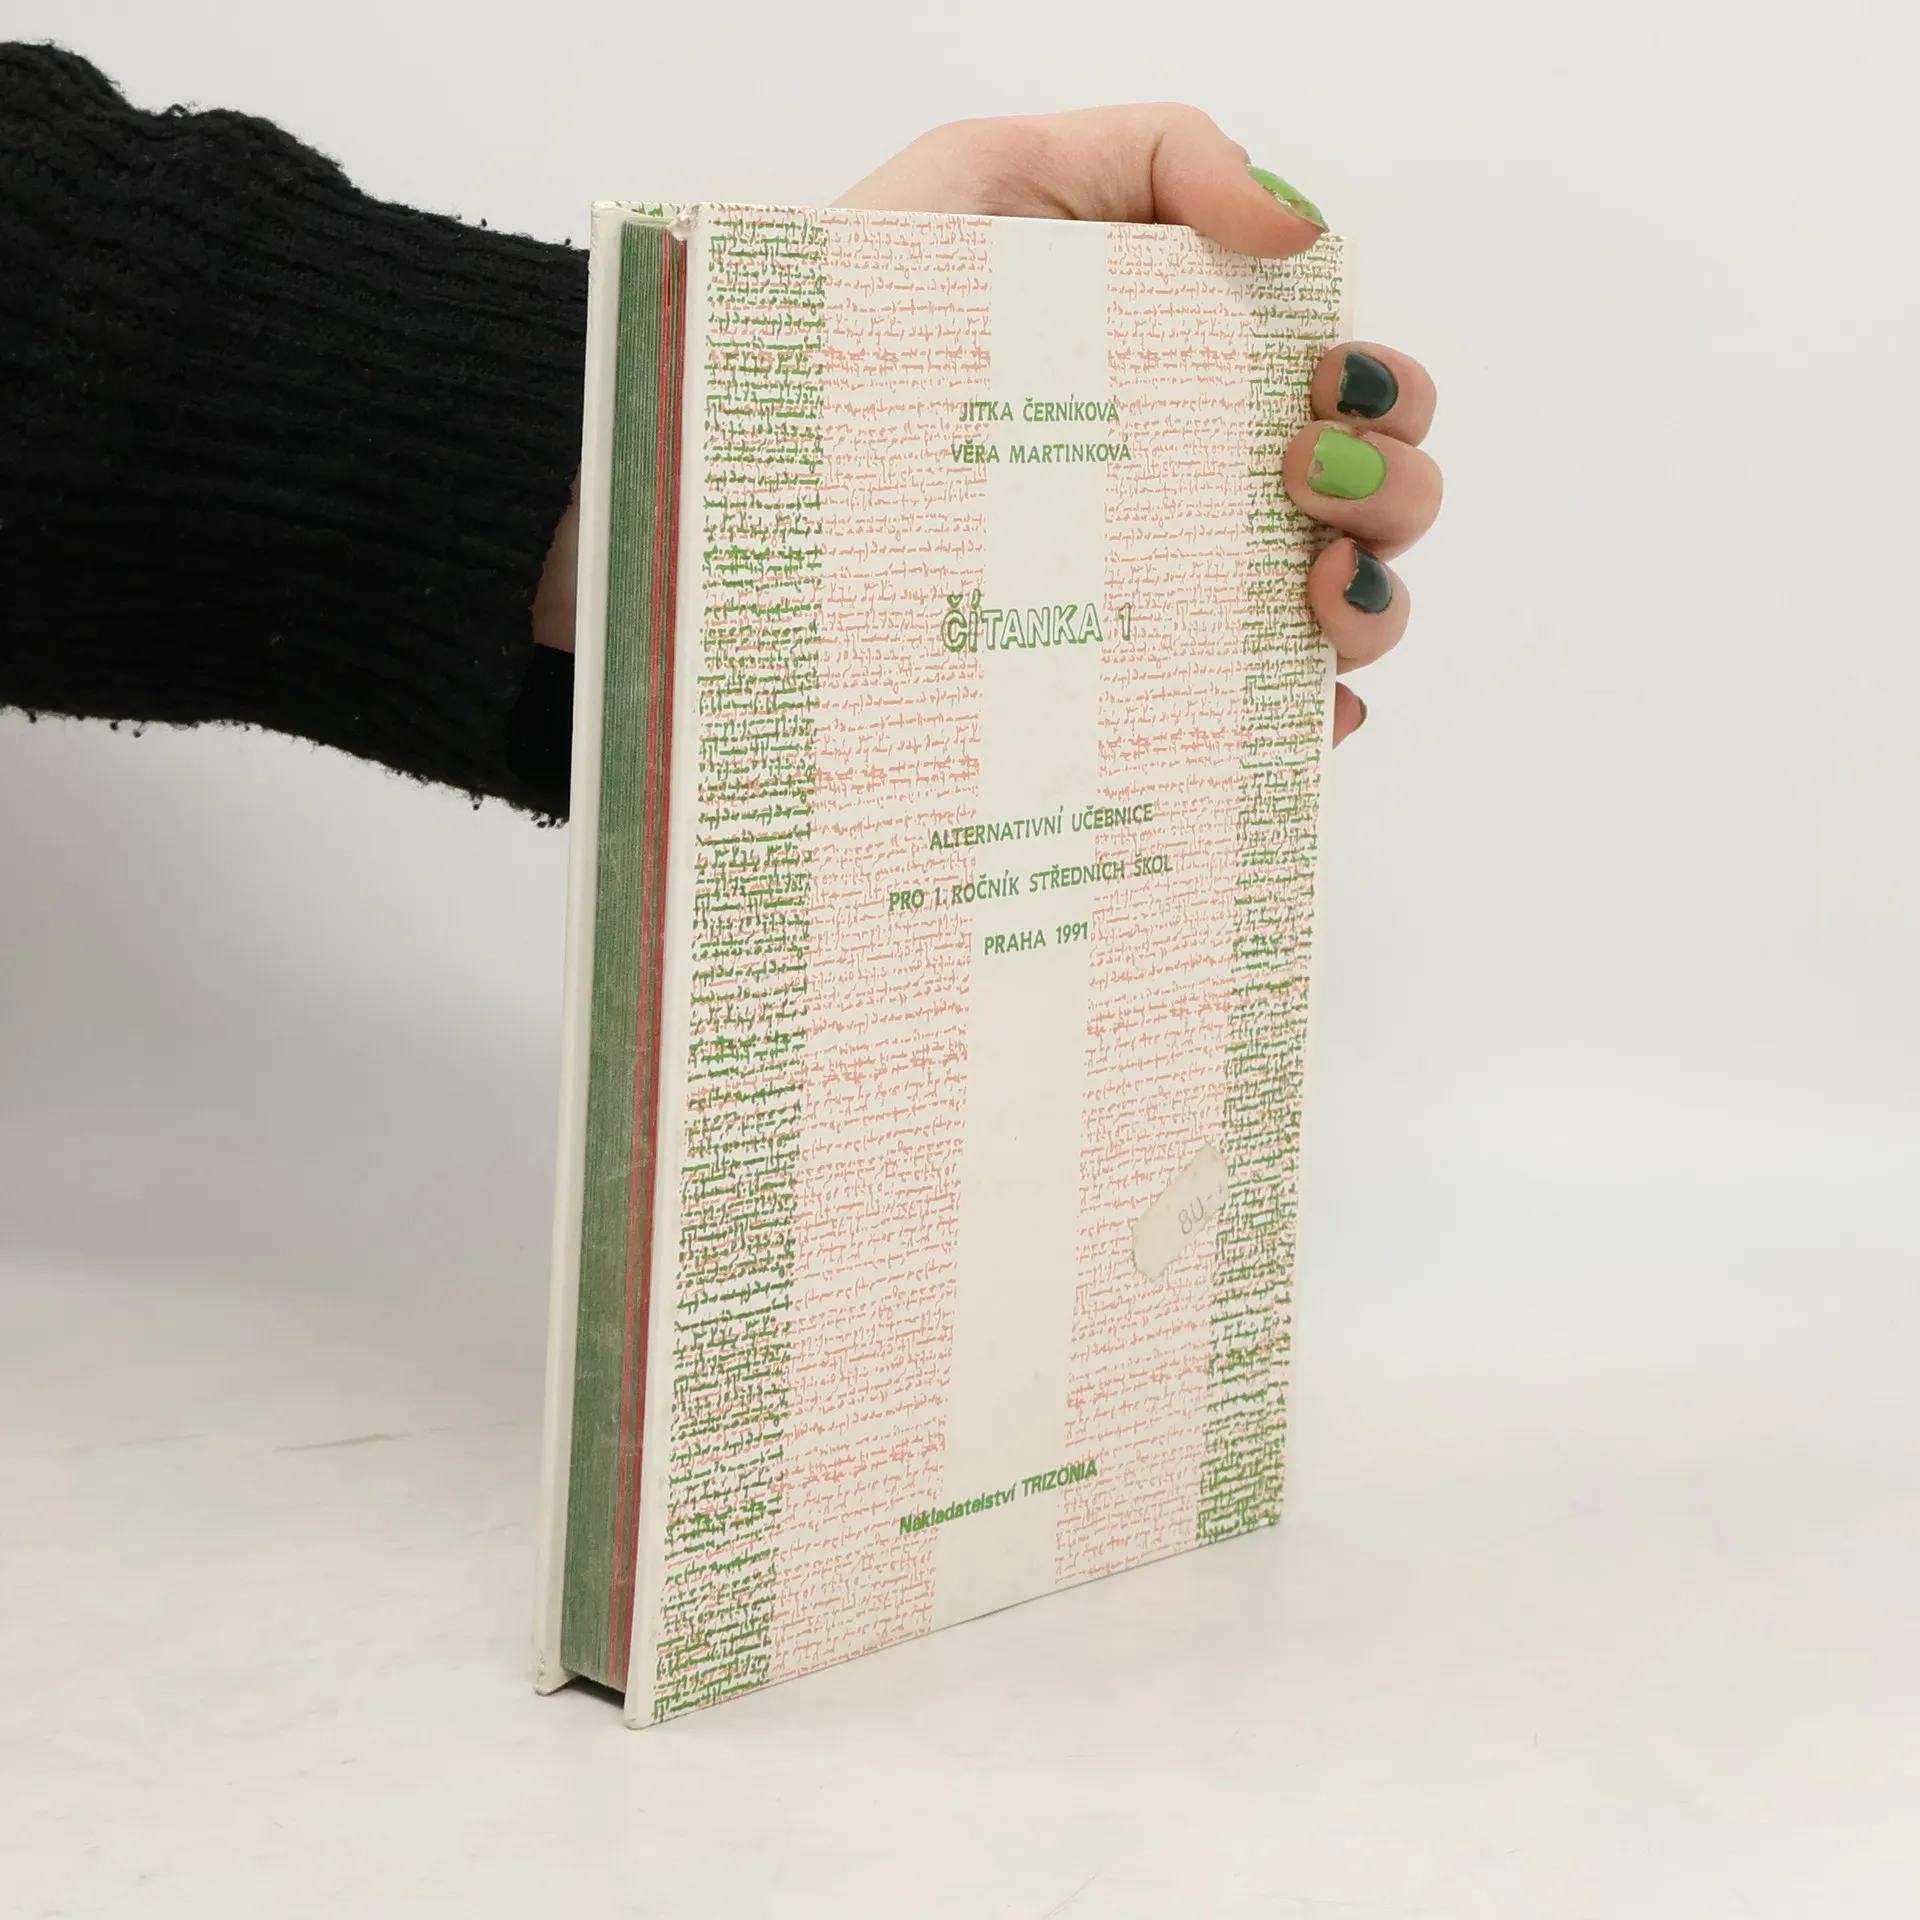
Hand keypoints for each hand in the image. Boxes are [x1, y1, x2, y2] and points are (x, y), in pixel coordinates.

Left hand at [839, 105, 1440, 745]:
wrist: (736, 463)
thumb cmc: (849, 323)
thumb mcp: (986, 177)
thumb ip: (1157, 154)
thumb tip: (1301, 225)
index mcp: (1186, 376)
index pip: (1338, 383)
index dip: (1379, 386)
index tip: (1322, 385)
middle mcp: (1191, 493)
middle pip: (1370, 497)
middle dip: (1393, 485)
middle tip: (1304, 475)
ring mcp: (1161, 603)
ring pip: (1342, 614)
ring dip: (1375, 598)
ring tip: (1311, 584)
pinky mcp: (1120, 701)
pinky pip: (1255, 728)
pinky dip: (1310, 718)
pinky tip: (1299, 707)